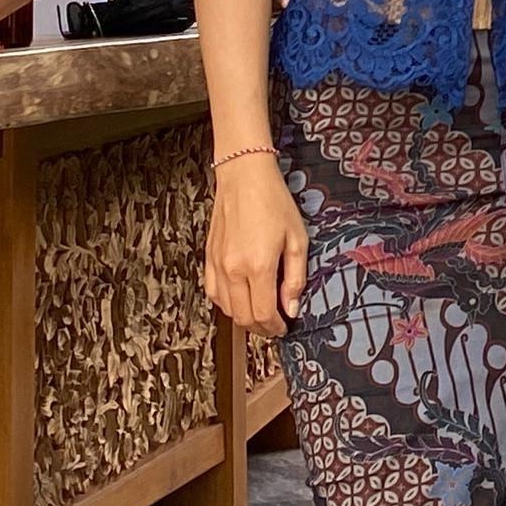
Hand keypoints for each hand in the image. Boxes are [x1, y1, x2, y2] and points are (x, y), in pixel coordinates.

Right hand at [205, 153, 308, 324]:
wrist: (243, 176)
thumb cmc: (274, 202)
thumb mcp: (297, 239)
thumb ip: (295, 278)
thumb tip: (291, 308)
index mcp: (258, 265)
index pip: (263, 314)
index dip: (275, 328)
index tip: (285, 327)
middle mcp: (233, 269)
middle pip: (243, 317)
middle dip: (261, 328)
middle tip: (275, 325)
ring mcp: (217, 265)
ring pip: (226, 309)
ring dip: (244, 318)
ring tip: (261, 313)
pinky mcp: (208, 258)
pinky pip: (213, 293)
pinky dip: (227, 304)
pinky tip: (240, 298)